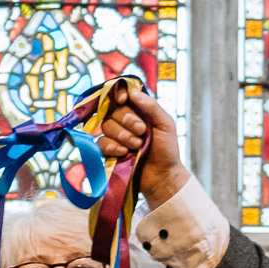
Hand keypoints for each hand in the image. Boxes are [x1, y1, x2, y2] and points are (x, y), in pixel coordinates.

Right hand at [95, 86, 190, 207]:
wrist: (162, 175)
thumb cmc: (166, 149)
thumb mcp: (165, 124)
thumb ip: (151, 106)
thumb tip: (132, 92)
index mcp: (137, 110)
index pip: (121, 96)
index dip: (119, 94)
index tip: (124, 100)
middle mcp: (124, 121)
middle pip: (113, 110)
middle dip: (128, 121)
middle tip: (142, 132)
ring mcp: (115, 136)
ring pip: (106, 126)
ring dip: (123, 136)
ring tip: (137, 145)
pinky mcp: (109, 151)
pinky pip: (101, 142)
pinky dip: (113, 147)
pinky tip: (124, 153)